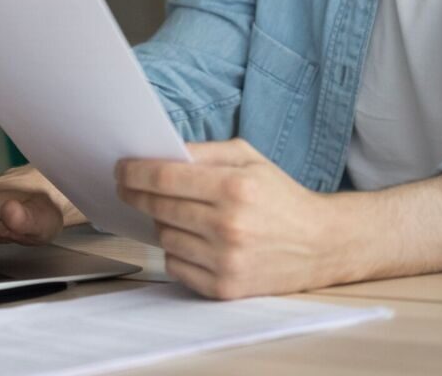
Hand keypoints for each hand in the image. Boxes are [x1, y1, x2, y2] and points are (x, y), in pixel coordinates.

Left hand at [116, 138, 339, 298]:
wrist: (320, 244)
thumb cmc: (281, 196)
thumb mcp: (250, 158)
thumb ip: (205, 153)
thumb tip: (158, 155)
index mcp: (236, 187)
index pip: (165, 179)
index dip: (134, 173)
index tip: (120, 169)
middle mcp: (229, 226)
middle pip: (159, 208)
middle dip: (138, 195)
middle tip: (129, 188)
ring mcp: (225, 261)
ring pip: (164, 237)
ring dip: (163, 223)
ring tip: (179, 214)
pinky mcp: (224, 288)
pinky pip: (176, 266)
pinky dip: (178, 251)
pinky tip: (194, 240)